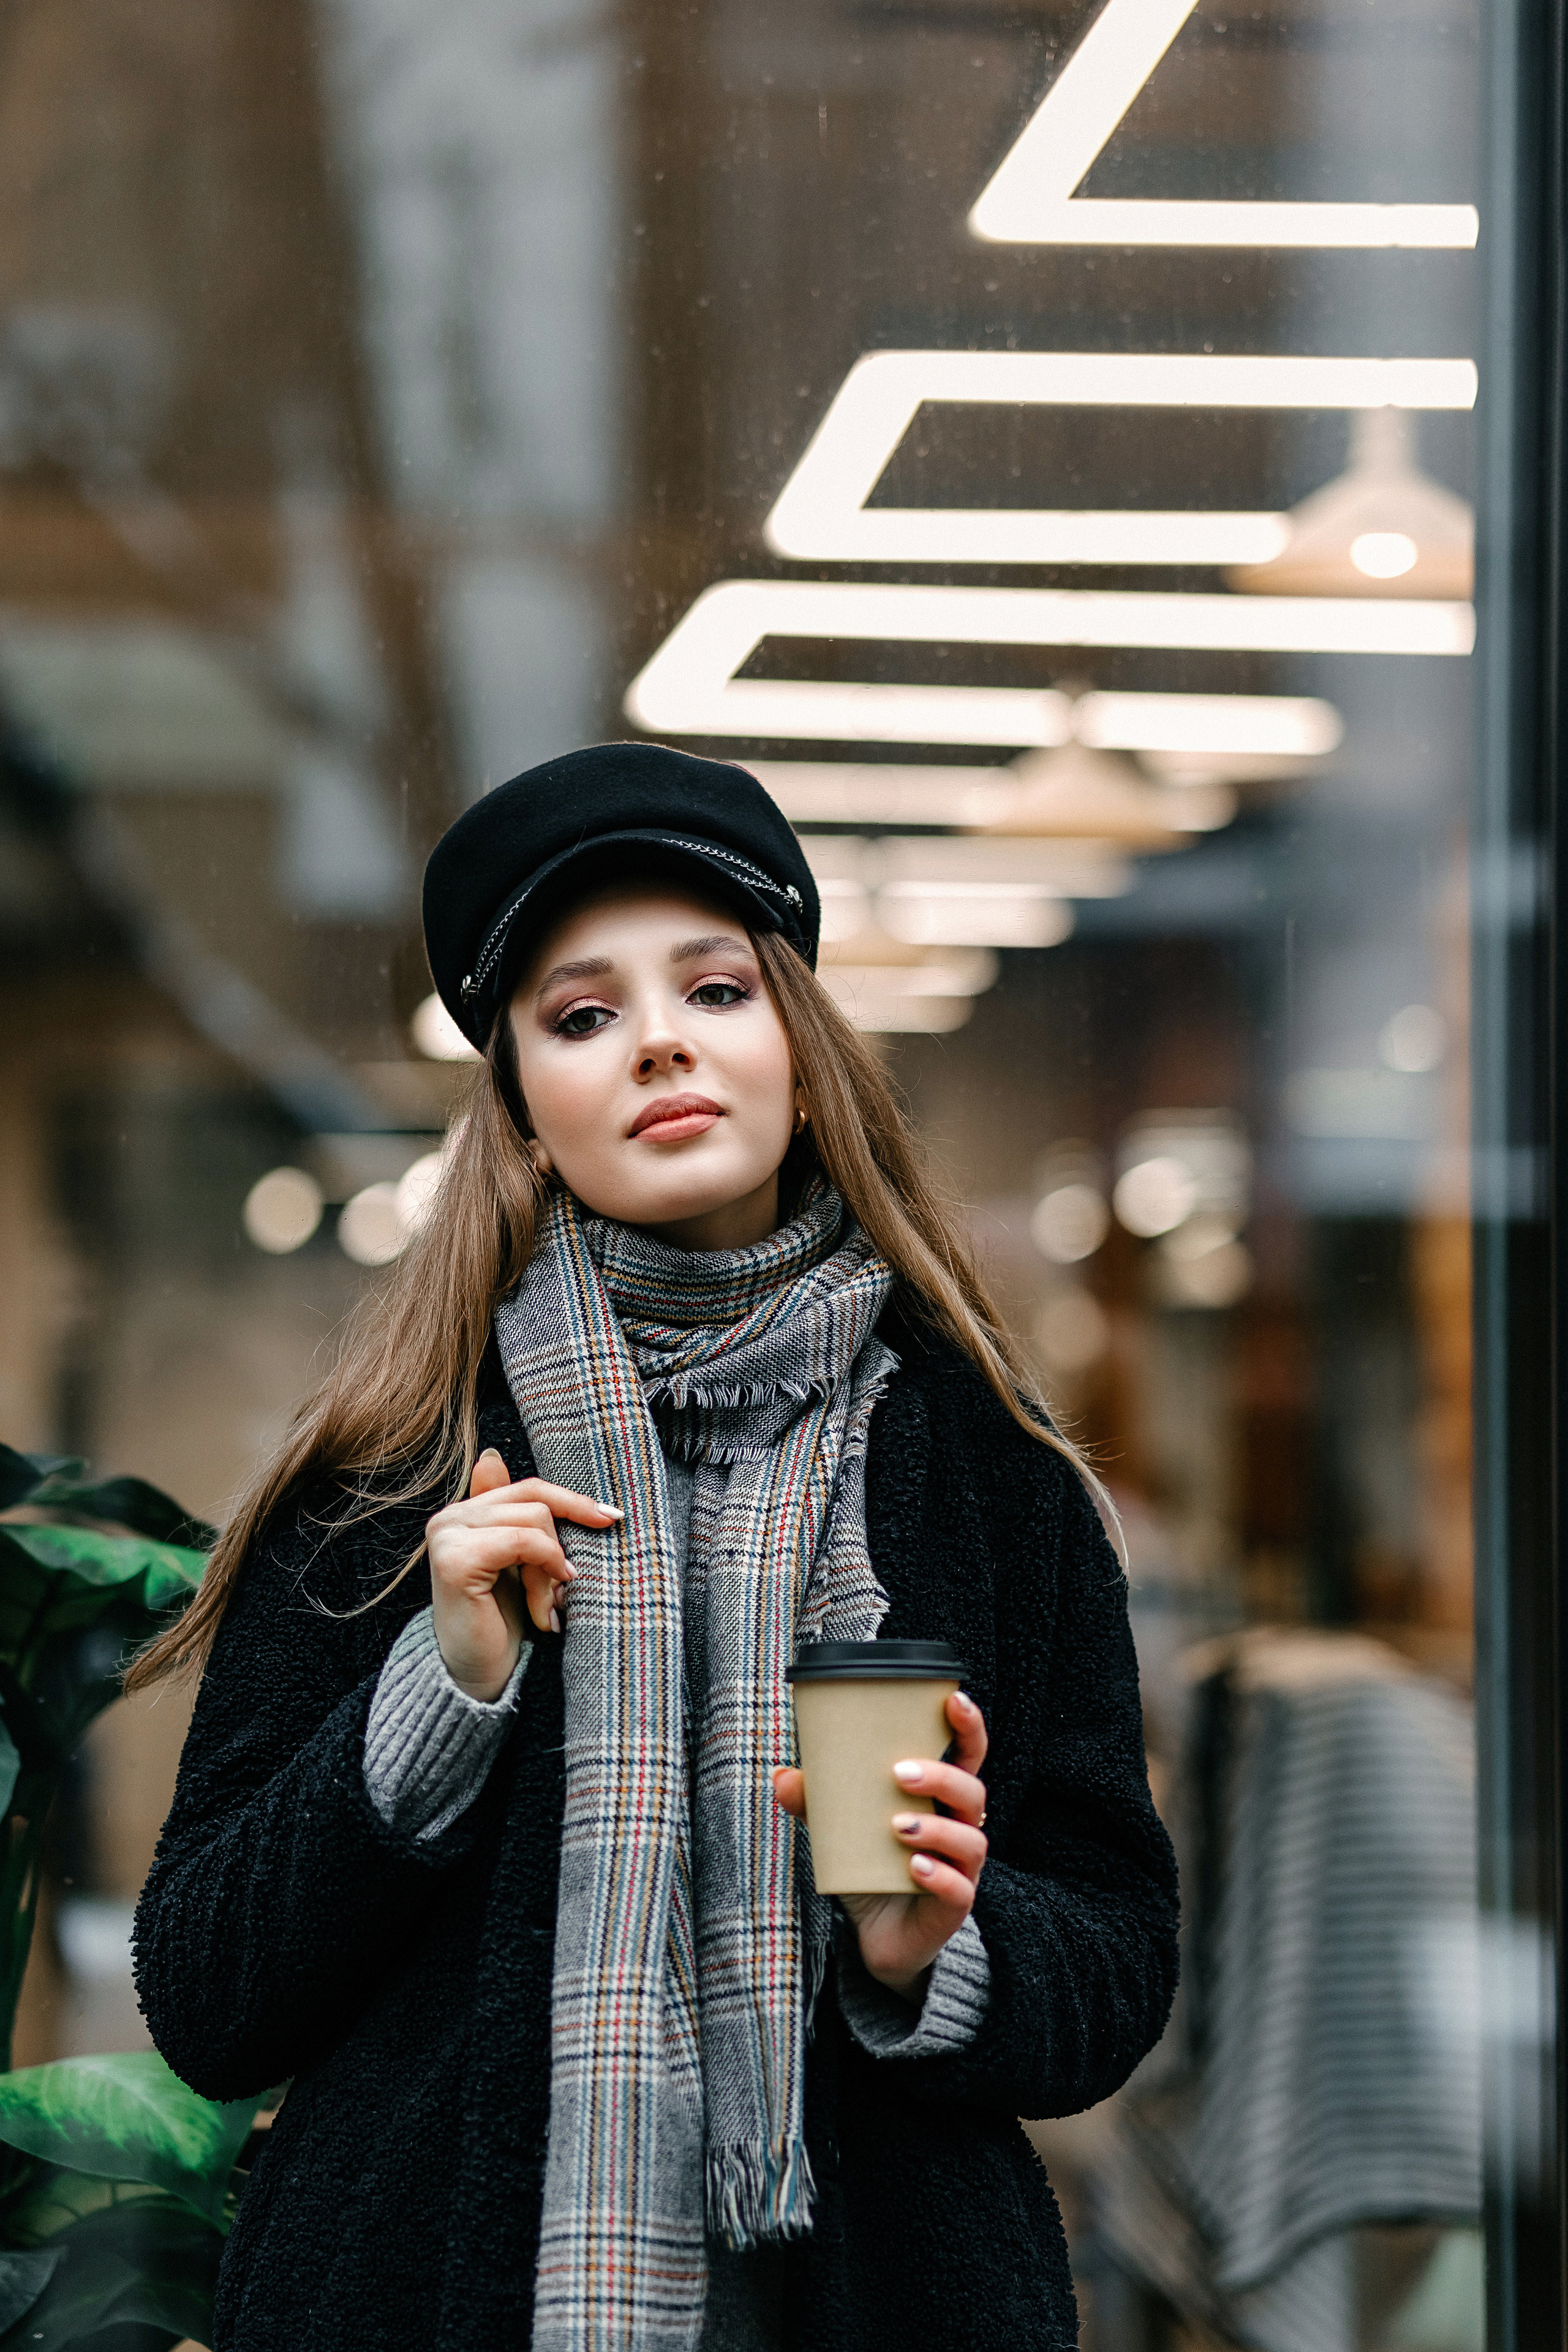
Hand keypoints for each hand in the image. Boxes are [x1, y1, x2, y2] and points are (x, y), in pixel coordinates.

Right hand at [424, 1450, 620, 1700]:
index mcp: (463, 1514)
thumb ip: (511, 1517)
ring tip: (550, 1606)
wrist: (476, 1678)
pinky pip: (524, 1543)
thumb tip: (491, 1456)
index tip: (612, 1517)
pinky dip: (545, 1570)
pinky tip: (545, 1606)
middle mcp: (448, 1518)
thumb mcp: (517, 1564)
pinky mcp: (456, 1559)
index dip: (572, 1500)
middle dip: (564, 1541)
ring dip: (553, 1568)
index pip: (528, 1487)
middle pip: (535, 1498)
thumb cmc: (501, 1624)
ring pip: (535, 1521)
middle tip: (572, 1582)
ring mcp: (448, 1536)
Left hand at [772, 1689, 988, 2002]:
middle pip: (972, 1792)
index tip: (953, 1700)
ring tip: (897, 1825)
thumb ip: (818, 1803)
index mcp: (940, 1800)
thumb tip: (783, 1776)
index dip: (968, 1728)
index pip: (968, 1757)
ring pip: (970, 1840)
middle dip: (941, 1776)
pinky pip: (959, 1889)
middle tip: (898, 1772)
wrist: (877, 1937)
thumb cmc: (871, 1868)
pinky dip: (938, 1875)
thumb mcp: (842, 1832)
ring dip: (936, 1828)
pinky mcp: (953, 1908)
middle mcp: (959, 1829)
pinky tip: (913, 1868)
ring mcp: (961, 1870)